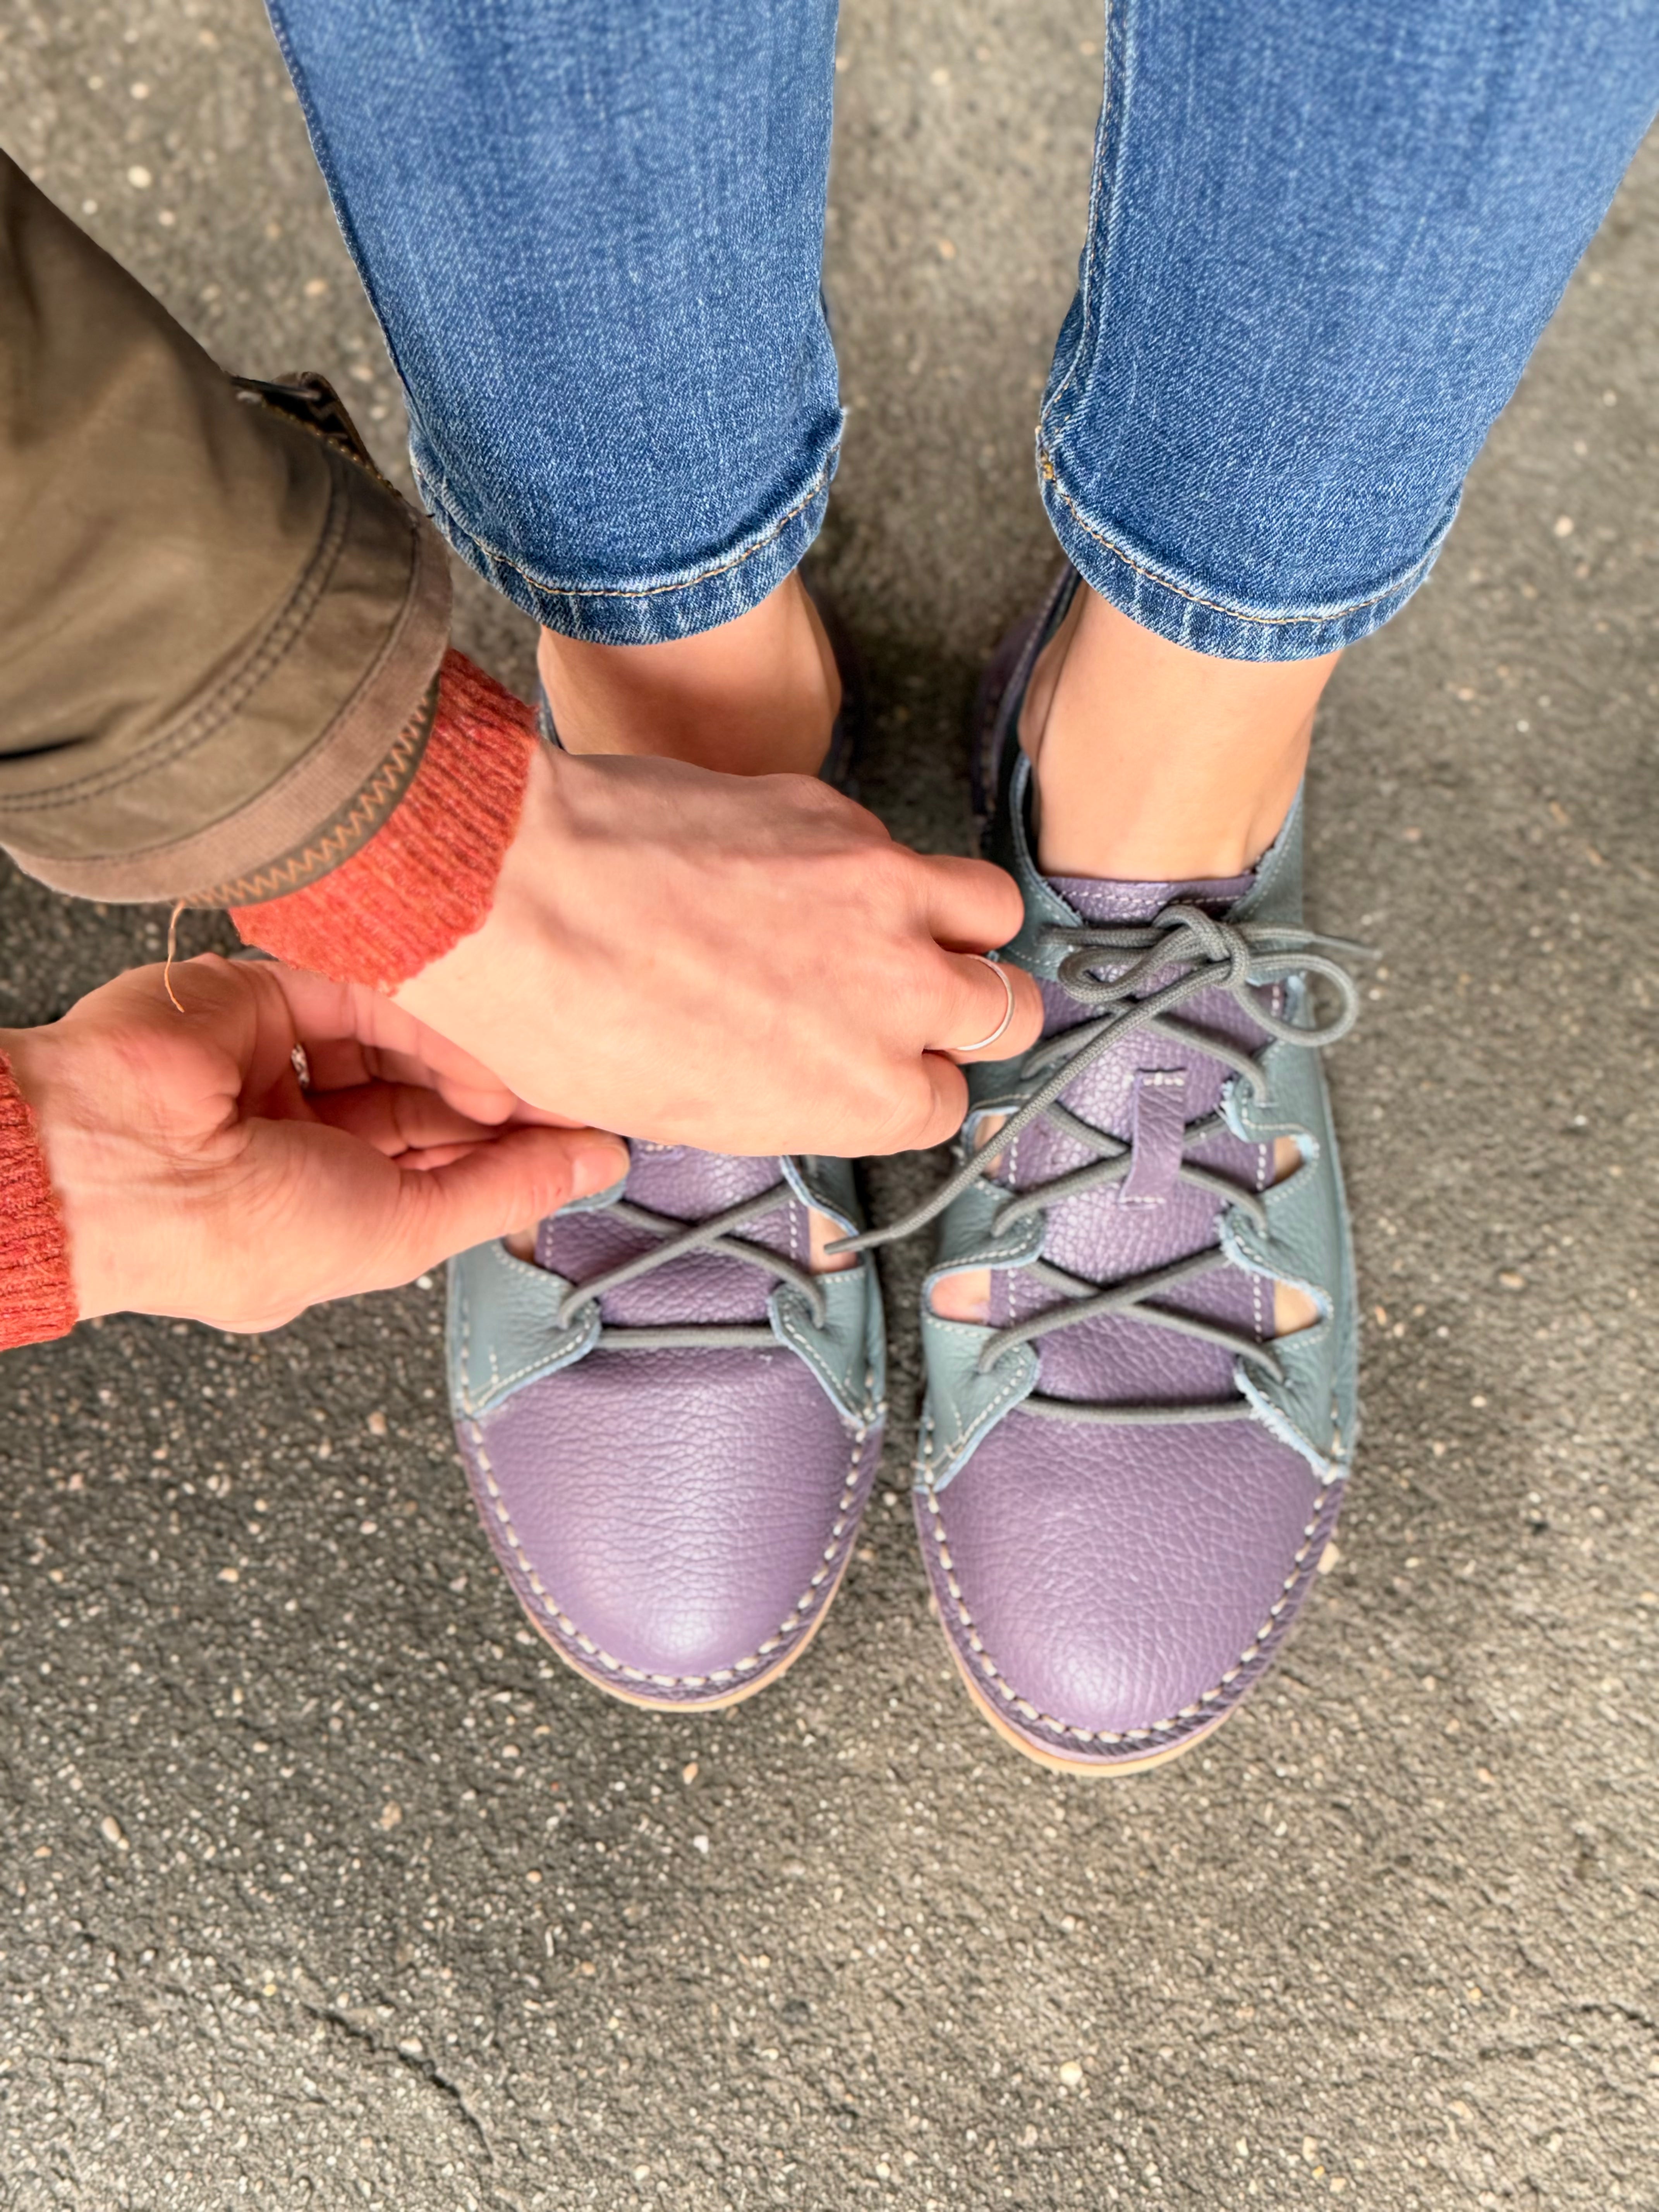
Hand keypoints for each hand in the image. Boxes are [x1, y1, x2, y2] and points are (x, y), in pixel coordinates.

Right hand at [2, 955, 626, 1332]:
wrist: (114, 1159)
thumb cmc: (231, 1230)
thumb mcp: (399, 1231)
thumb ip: (503, 1191)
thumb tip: (599, 1166)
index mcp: (318, 1211)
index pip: (436, 1169)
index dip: (511, 1153)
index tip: (589, 1133)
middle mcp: (301, 1137)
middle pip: (428, 1102)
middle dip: (504, 1103)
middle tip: (581, 1090)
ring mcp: (282, 1064)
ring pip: (403, 1044)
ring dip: (471, 1058)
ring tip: (533, 1071)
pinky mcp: (268, 994)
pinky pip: (368, 995)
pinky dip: (431, 1017)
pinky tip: (481, 1044)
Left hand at [394, 746, 1043, 1154]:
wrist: (517, 896)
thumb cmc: (573, 1021)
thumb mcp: (686, 1110)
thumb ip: (786, 1095)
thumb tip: (798, 1071)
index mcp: (864, 1097)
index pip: (948, 1102)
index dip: (913, 1082)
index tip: (886, 1067)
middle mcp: (899, 1000)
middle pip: (1005, 1010)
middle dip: (970, 1009)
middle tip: (916, 998)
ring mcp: (884, 895)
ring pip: (993, 910)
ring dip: (962, 923)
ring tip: (903, 922)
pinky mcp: (839, 814)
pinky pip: (894, 840)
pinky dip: (867, 858)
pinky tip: (793, 864)